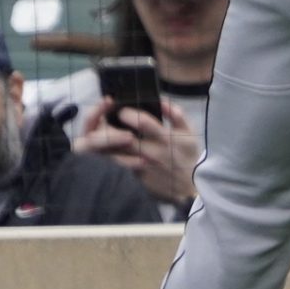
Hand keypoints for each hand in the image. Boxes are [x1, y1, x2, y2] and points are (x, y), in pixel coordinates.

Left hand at [81, 103, 199, 203]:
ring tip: (100, 135)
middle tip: (104, 123)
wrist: (188, 187)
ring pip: (119, 153)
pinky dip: (110, 156)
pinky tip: (107, 150)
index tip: (122, 110)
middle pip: (125, 138)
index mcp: (167, 138)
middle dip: (112, 129)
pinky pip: (120, 165)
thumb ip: (177, 115)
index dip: (129, 114)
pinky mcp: (137, 177)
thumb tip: (162, 101)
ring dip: (107, 143)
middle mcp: (154, 152)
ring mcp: (144, 166)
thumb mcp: (190, 134)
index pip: (143, 122)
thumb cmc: (188, 156)